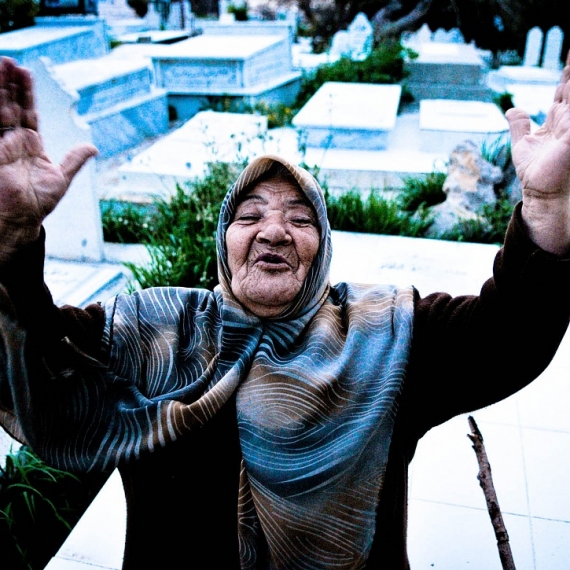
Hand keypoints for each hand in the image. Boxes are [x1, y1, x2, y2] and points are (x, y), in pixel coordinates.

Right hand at [0, 57, 97, 262]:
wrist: (22, 218)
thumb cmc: (39, 203)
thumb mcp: (62, 177)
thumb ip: (75, 159)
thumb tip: (93, 147)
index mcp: (30, 146)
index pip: (28, 112)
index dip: (27, 93)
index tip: (26, 73)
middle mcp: (14, 141)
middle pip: (12, 105)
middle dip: (11, 84)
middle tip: (10, 61)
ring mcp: (1, 143)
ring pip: (0, 108)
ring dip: (1, 87)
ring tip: (2, 63)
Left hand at [506, 51, 569, 254]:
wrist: (539, 194)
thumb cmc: (534, 172)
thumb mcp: (523, 144)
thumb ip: (519, 125)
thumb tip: (511, 110)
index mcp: (557, 118)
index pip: (564, 87)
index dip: (567, 70)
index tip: (569, 50)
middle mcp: (568, 119)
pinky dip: (569, 105)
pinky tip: (568, 94)